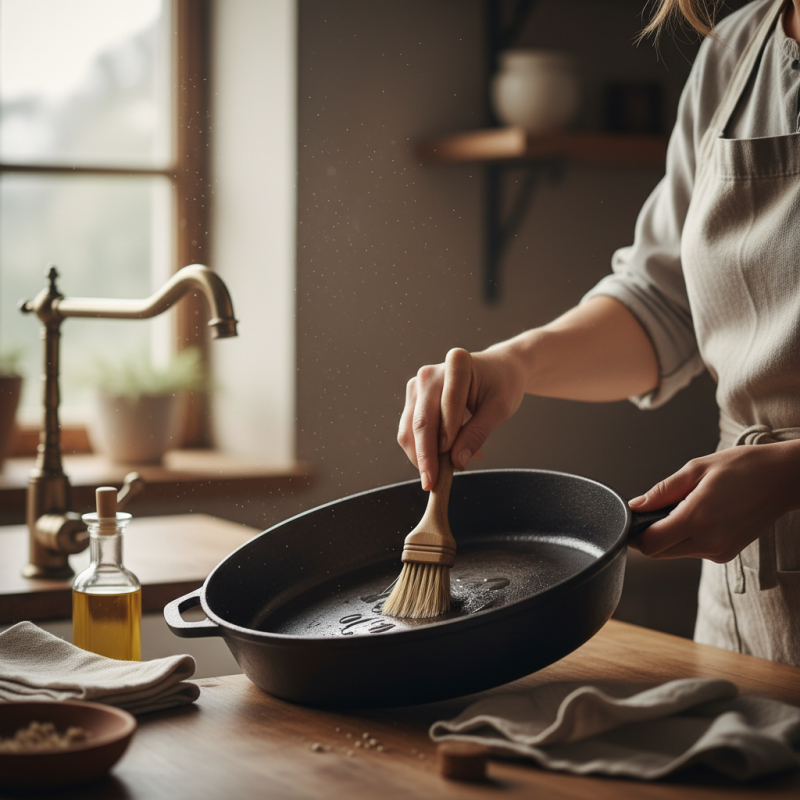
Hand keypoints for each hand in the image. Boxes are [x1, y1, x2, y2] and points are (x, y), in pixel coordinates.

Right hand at [397, 345, 527, 489]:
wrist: (497, 370)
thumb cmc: (501, 384)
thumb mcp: (500, 408)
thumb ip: (477, 433)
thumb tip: (456, 461)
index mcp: (456, 364)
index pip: (447, 405)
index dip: (447, 436)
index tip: (450, 464)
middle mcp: (431, 373)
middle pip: (421, 420)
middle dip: (425, 455)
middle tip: (432, 483)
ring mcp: (418, 385)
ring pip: (409, 428)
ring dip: (421, 456)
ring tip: (439, 476)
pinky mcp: (413, 398)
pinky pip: (410, 430)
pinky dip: (422, 450)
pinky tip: (440, 461)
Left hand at [628, 440, 799, 560]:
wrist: (784, 479)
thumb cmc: (744, 467)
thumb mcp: (696, 469)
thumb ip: (662, 491)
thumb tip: (637, 505)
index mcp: (698, 519)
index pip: (651, 544)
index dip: (635, 534)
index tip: (633, 520)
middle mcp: (709, 541)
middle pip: (659, 552)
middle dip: (650, 534)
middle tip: (656, 509)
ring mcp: (719, 551)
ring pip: (675, 552)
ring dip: (669, 535)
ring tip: (685, 506)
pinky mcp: (726, 554)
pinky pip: (693, 550)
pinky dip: (686, 537)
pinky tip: (700, 515)